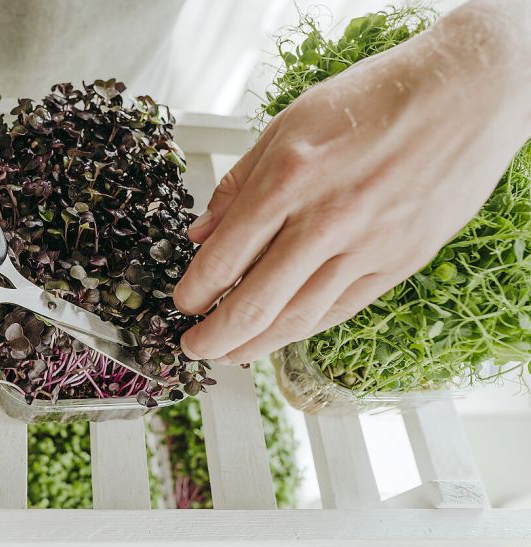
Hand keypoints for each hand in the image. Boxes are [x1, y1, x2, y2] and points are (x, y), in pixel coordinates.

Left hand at [174, 0, 530, 363]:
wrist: (464, 93)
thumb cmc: (374, 98)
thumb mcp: (287, 124)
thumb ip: (239, 184)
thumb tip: (201, 232)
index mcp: (288, 179)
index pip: (224, 258)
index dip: (194, 291)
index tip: (182, 303)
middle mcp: (326, 220)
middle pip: (256, 303)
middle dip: (215, 336)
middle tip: (194, 347)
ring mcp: (367, 246)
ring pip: (300, 317)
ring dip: (257, 344)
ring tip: (231, 353)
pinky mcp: (400, 261)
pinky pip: (341, 308)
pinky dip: (305, 329)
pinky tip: (281, 335)